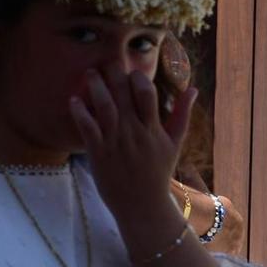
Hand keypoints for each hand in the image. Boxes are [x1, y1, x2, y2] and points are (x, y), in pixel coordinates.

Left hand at [71, 66, 195, 241]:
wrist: (141, 205)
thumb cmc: (158, 172)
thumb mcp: (174, 143)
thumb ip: (182, 114)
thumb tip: (192, 88)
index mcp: (153, 130)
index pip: (147, 95)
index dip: (138, 79)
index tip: (131, 71)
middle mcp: (134, 134)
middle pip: (124, 96)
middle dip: (114, 75)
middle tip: (106, 61)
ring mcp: (115, 143)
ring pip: (105, 108)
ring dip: (96, 87)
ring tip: (90, 73)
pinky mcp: (98, 154)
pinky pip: (88, 128)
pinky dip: (80, 113)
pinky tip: (74, 100)